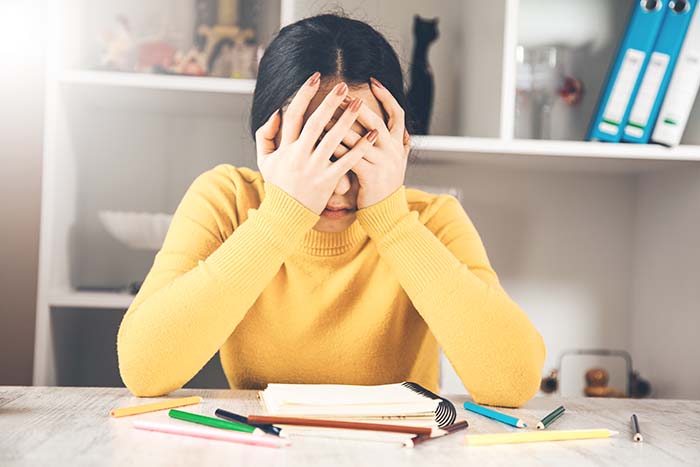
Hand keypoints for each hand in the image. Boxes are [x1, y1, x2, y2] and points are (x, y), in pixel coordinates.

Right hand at [255, 72, 377, 214]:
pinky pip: (346, 162)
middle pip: (315, 124)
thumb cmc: (278, 186)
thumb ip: (266, 134)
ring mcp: (314, 168)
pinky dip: (360, 148)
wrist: (285, 216)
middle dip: (329, 103)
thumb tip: (277, 112)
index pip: (294, 115)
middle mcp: (299, 156)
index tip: (314, 77)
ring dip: (347, 120)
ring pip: (332, 140)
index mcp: (285, 148)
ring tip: (359, 104)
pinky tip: (372, 135)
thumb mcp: (264, 160)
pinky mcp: (328, 181)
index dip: (303, 95)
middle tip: (342, 87)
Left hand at [334, 77, 410, 208]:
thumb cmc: (385, 187)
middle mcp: (393, 151)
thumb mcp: (399, 164)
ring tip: (323, 115)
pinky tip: (322, 141)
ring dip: (338, 126)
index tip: (373, 80)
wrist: (386, 213)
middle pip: (375, 122)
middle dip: (355, 107)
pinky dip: (335, 148)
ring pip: (358, 138)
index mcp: (399, 145)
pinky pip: (349, 157)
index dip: (386, 96)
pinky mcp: (370, 176)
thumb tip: (405, 131)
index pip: (398, 114)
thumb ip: (401, 146)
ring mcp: (382, 164)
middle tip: (339, 94)